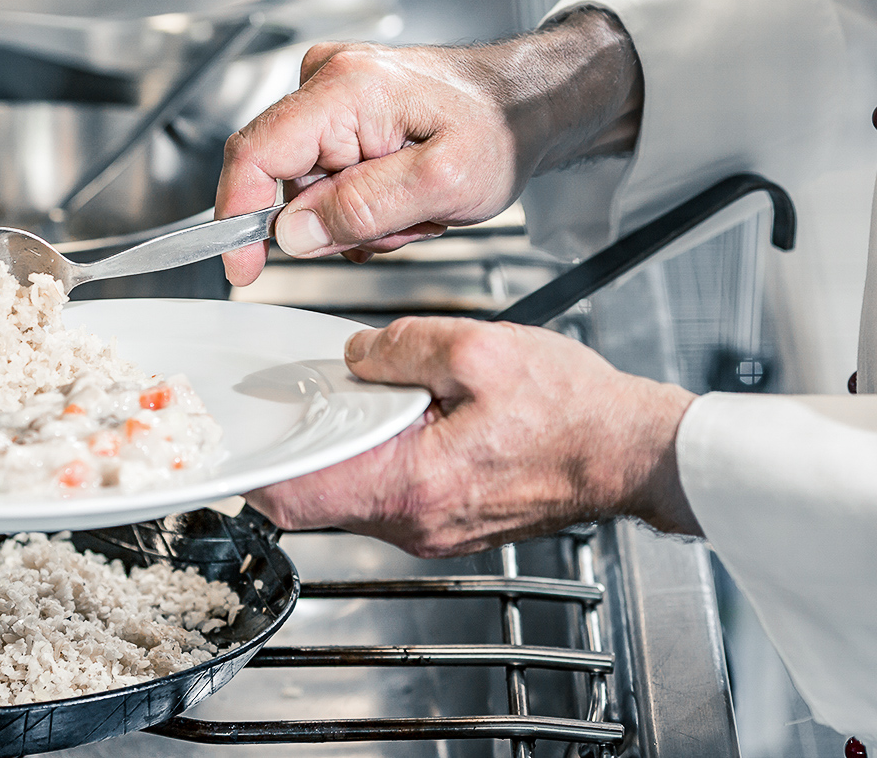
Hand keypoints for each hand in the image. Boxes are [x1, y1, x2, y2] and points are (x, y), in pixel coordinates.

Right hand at [217, 8, 642, 285]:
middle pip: (286, 180)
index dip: (238, 216)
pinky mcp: (343, 112)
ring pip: (308, 188)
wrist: (528, 103)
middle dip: (337, 222)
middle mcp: (328, 81)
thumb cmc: (500, 129)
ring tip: (415, 206)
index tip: (244, 267)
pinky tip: (405, 196)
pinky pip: (326, 177)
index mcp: (345, 90)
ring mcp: (334, 94)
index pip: (255, 154)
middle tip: (403, 223)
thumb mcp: (443, 183)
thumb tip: (292, 232)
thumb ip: (363, 208)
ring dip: (358, 217)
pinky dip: (364, 202)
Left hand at [244, 317, 699, 555]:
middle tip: (309, 396)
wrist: (632, 452)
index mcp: (410, 484)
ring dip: (349, 444)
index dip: (257, 466)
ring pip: (356, 492)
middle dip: (304, 445)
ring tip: (374, 394)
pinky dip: (385, 454)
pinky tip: (412, 414)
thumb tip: (357, 355)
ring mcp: (433, 529)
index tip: (245, 435)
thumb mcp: (479, 350)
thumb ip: (401, 347)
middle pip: (318, 496)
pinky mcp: (453, 521)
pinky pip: (394, 491)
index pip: (296, 496)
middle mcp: (415, 522)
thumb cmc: (573, 411)